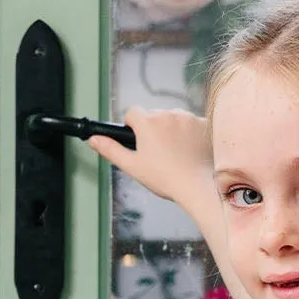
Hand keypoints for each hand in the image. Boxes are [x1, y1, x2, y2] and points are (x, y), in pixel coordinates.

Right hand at [87, 105, 211, 209]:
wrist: (199, 186)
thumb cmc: (166, 179)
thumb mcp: (133, 166)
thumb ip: (111, 150)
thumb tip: (93, 139)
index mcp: (147, 122)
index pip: (133, 113)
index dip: (133, 128)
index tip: (140, 143)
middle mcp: (167, 113)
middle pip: (154, 116)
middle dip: (154, 131)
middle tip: (159, 156)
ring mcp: (188, 117)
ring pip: (174, 119)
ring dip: (173, 131)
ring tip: (177, 156)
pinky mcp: (205, 123)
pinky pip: (193, 124)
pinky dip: (191, 135)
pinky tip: (191, 153)